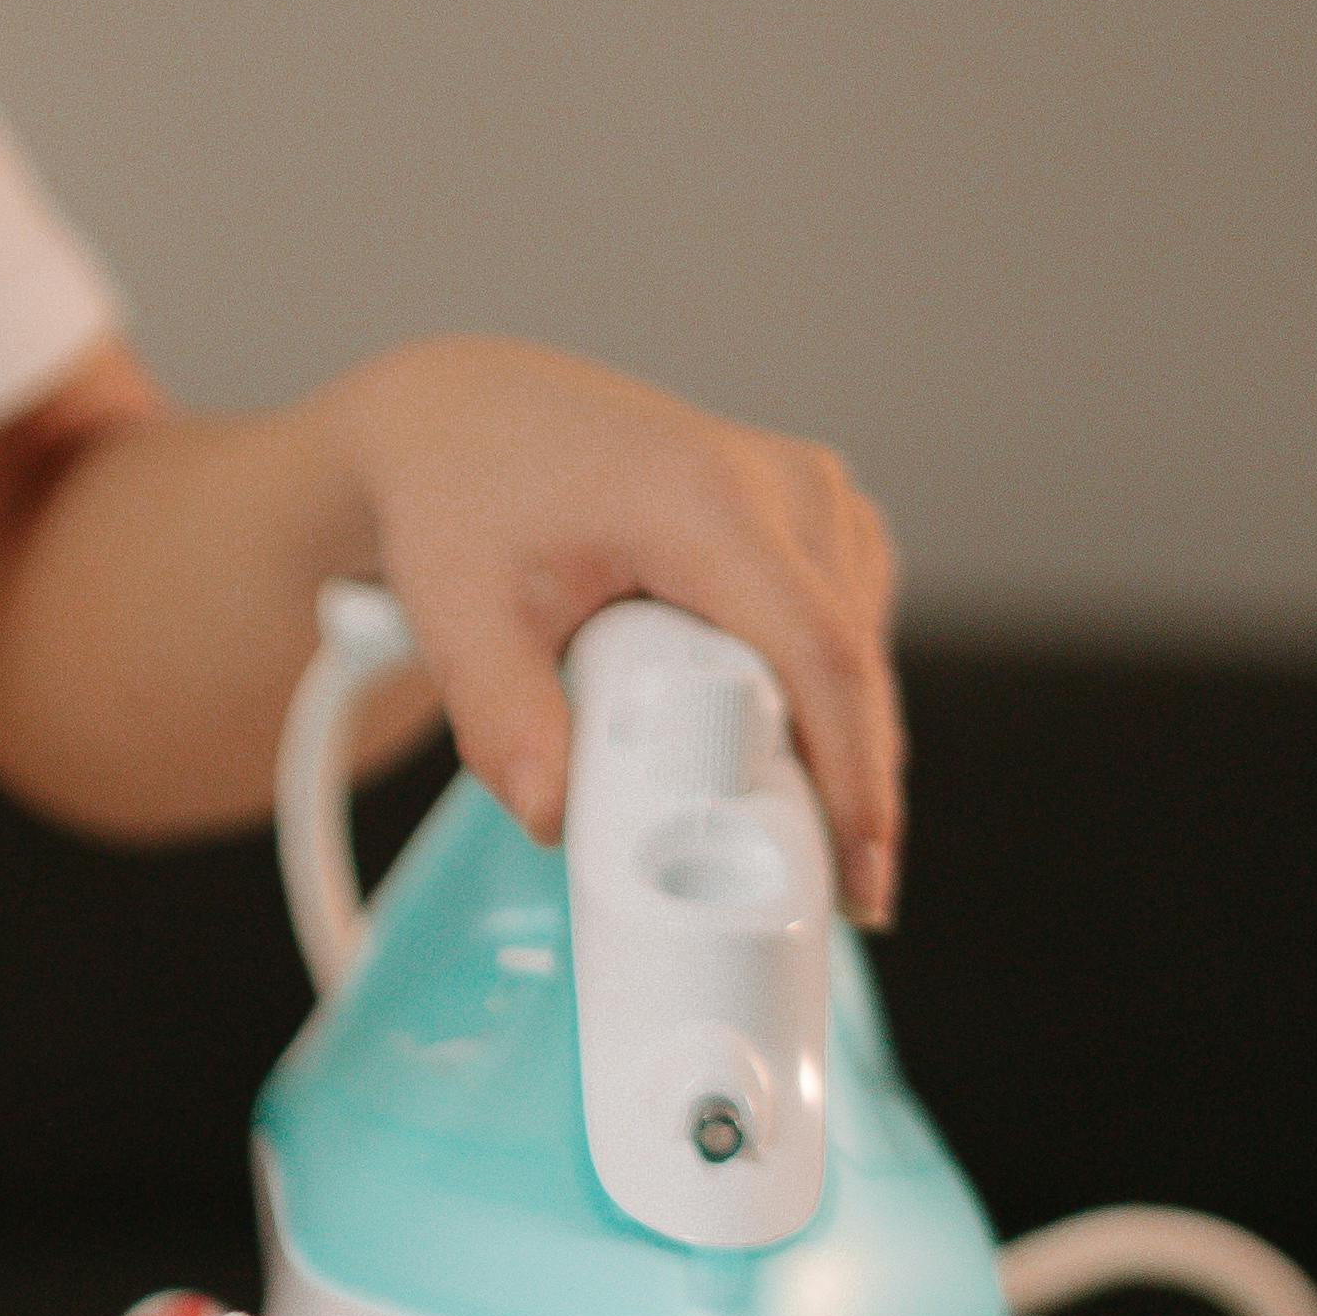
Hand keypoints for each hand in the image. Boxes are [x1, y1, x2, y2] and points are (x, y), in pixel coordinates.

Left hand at [330, 335, 903, 916]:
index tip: (858, 878)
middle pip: (852, 665)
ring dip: (828, 745)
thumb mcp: (458, 611)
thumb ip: (501, 717)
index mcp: (705, 497)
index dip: (852, 775)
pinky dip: (819, 699)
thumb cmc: (461, 500)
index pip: (818, 653)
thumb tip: (551, 817)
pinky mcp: (817, 513)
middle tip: (808, 895)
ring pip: (859, 652)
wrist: (462, 420)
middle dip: (842, 788)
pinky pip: (847, 628)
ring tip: (752, 815)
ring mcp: (811, 491)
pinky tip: (760, 742)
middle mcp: (781, 481)